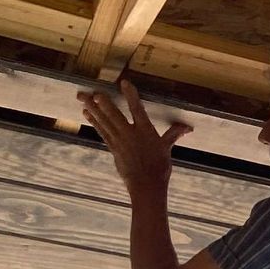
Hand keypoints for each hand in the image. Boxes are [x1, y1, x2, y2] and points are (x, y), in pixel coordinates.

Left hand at [77, 78, 191, 191]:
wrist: (146, 185)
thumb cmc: (159, 167)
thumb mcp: (167, 148)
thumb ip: (174, 134)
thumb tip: (187, 127)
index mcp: (145, 131)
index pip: (137, 109)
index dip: (131, 95)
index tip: (124, 83)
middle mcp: (130, 133)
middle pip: (114, 114)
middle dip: (102, 102)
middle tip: (92, 91)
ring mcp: (119, 140)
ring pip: (103, 121)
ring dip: (92, 108)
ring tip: (82, 97)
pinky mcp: (113, 148)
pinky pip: (101, 131)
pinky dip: (94, 121)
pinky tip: (87, 113)